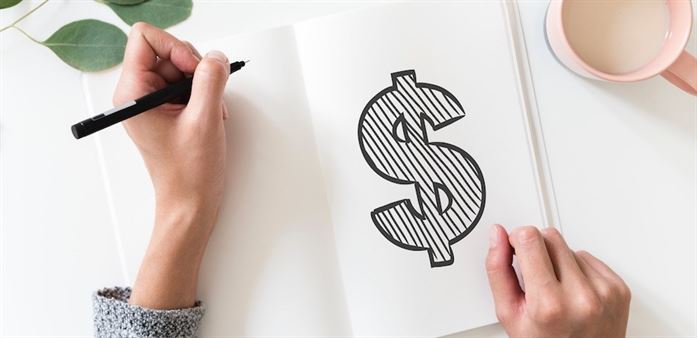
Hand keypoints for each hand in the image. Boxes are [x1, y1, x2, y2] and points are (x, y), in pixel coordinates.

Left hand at [113, 22, 229, 308]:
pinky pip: (187, 85)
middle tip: (206, 93)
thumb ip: (210, 80)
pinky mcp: (167, 111)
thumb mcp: (204, 120)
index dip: (176, 47)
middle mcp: (138, 95)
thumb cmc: (188, 174)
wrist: (190, 205)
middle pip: (167, 50)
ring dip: (203, 84)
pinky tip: (210, 116)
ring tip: (210, 111)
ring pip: (181, 67)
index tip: (195, 69)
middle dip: (194, 67)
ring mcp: (152, 103)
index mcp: (133, 94)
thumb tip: (216, 57)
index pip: (146, 39)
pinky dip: (204, 94)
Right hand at [486, 225, 630, 337]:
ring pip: (570, 247)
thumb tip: (498, 236)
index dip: (516, 240)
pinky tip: (573, 291)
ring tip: (556, 289)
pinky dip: (579, 270)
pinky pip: (590, 258)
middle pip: (550, 237)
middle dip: (537, 250)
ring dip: (559, 262)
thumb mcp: (509, 313)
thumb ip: (498, 269)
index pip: (529, 238)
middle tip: (535, 278)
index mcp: (549, 304)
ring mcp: (604, 292)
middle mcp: (581, 296)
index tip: (514, 250)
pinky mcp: (619, 289)